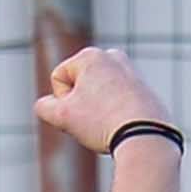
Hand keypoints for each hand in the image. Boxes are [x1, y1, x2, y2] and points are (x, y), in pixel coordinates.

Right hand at [34, 46, 171, 151]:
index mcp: (91, 55)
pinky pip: (118, 104)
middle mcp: (113, 56)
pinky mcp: (145, 90)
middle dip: (81, 104)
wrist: (146, 136)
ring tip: (110, 123)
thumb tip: (46, 104)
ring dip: (98, 111)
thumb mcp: (62, 117)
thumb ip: (44, 107)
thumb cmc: (102, 122)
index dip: (62, 101)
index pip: (59, 78)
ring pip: (99, 96)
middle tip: (94, 120)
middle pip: (80, 86)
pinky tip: (125, 125)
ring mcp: (131, 72)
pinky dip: (116, 115)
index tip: (80, 113)